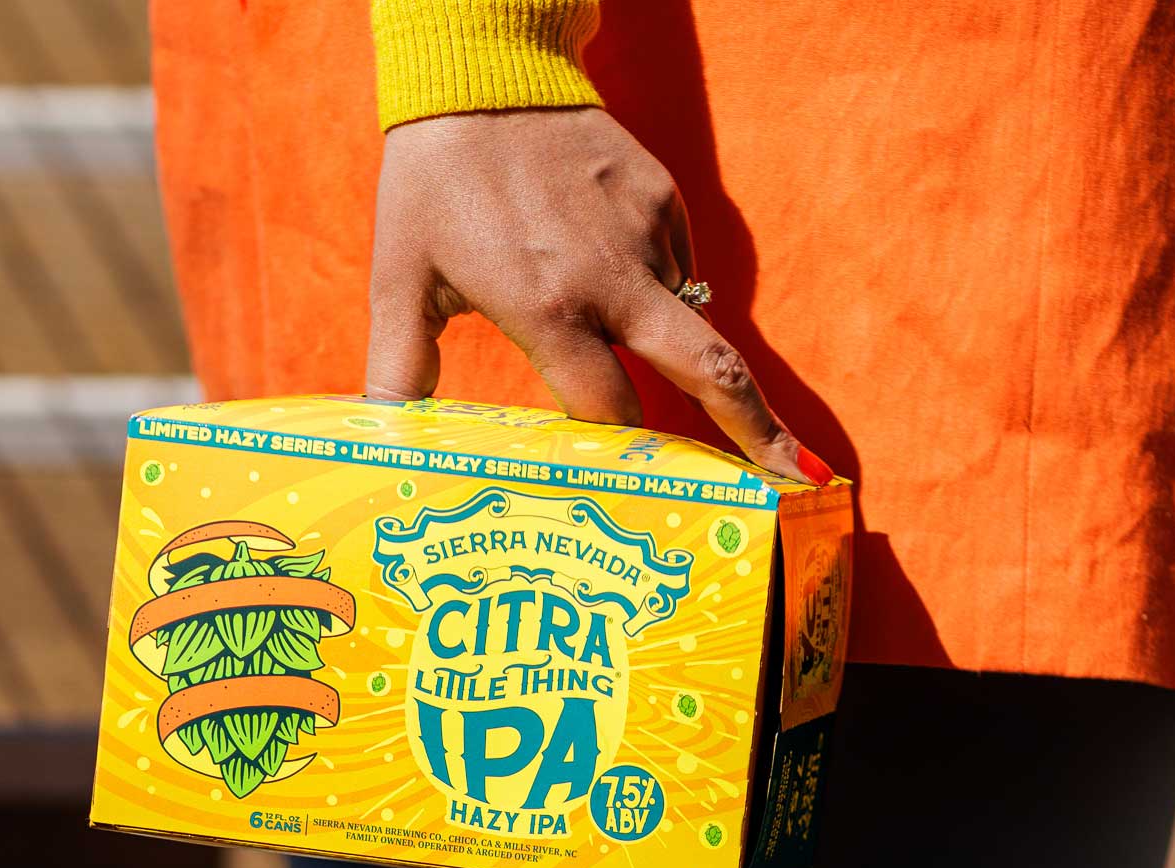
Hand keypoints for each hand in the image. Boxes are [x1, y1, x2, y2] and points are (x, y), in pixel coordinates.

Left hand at [367, 107, 819, 482]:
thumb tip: (387, 441)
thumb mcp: (401, 280)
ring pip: (679, 320)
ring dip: (661, 342)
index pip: (611, 412)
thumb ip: (399, 367)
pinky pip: (673, 266)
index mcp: (549, 308)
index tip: (638, 485)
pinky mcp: (661, 198)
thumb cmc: (432, 184)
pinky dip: (649, 284)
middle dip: (756, 431)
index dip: (621, 453)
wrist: (480, 74)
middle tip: (788, 479)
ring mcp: (646, 236)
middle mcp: (611, 279)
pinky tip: (597, 261)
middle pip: (708, 374)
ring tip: (606, 319)